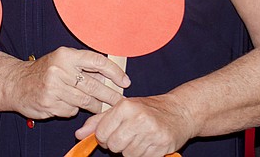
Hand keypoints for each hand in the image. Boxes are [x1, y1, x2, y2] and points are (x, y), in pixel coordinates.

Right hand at [11, 47, 129, 118]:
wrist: (16, 83)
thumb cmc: (45, 71)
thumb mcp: (63, 61)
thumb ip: (85, 67)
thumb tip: (112, 77)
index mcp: (66, 55)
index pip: (97, 62)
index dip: (115, 72)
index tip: (125, 82)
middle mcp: (59, 70)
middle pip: (94, 86)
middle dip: (110, 95)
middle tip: (119, 101)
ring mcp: (53, 88)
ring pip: (85, 101)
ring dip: (95, 105)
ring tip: (100, 106)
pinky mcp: (49, 104)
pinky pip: (71, 110)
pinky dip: (75, 109)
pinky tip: (72, 105)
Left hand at [75, 94, 194, 156]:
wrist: (180, 111)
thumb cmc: (148, 109)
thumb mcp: (123, 108)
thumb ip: (99, 121)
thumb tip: (78, 135)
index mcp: (126, 107)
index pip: (102, 133)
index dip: (105, 137)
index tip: (114, 132)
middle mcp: (138, 118)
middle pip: (114, 146)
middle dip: (118, 145)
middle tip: (128, 136)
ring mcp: (151, 133)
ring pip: (128, 155)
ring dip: (132, 150)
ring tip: (141, 137)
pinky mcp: (162, 146)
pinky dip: (144, 154)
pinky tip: (150, 143)